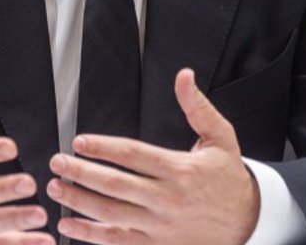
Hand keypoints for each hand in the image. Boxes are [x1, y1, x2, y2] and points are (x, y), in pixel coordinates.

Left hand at [47, 68, 258, 244]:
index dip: (103, 147)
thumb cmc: (230, 178)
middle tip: (57, 162)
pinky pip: (117, 240)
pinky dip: (90, 234)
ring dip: (79, 201)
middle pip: (115, 184)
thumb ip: (197, 106)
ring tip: (56, 188)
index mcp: (179, 169)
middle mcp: (167, 198)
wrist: (248, 221)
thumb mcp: (221, 137)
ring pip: (111, 213)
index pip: (133, 155)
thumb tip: (184, 76)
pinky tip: (69, 224)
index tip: (79, 141)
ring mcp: (159, 225)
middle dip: (81, 172)